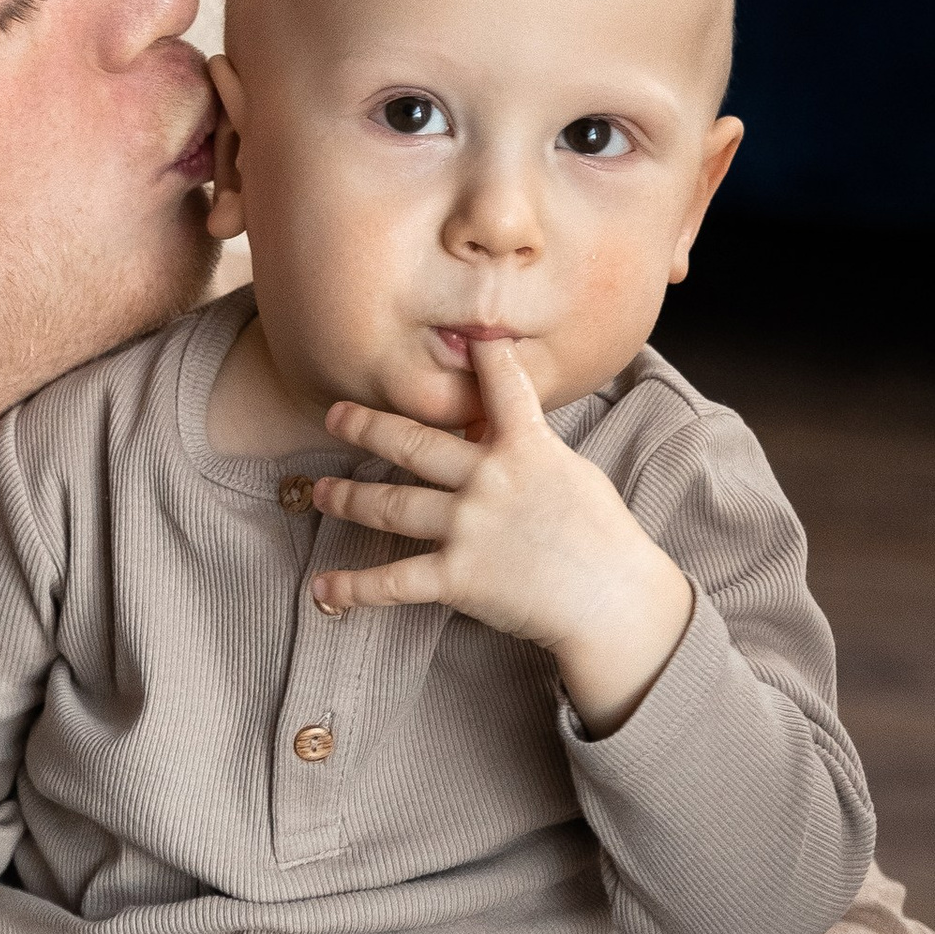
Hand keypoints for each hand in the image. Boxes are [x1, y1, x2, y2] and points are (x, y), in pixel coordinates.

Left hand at [312, 337, 692, 731]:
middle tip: (333, 415)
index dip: (483, 354)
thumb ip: (532, 448)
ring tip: (320, 492)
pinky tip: (324, 587)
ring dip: (348, 498)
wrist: (614, 601)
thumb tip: (503, 429)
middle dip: (366, 426)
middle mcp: (489, 479)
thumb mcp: (574, 474)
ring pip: (390, 506)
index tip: (462, 332)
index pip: (501, 386)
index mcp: (527, 447)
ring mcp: (469, 527)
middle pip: (412, 443)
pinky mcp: (459, 577)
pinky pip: (394, 582)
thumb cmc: (604, 538)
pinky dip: (354, 587)